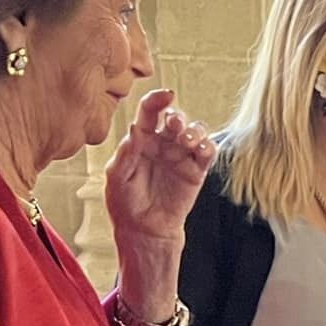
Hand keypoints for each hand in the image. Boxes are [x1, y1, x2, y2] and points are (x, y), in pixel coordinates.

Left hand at [104, 88, 214, 250]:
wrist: (144, 230)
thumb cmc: (126, 203)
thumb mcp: (116, 176)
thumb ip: (126, 152)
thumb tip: (135, 128)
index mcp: (141, 139)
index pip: (150, 112)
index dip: (157, 99)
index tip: (166, 94)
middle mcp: (163, 144)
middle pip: (176, 118)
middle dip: (178, 116)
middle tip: (175, 125)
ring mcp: (182, 156)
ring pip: (196, 131)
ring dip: (194, 130)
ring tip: (187, 142)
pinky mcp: (197, 171)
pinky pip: (209, 152)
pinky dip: (208, 146)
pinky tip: (201, 150)